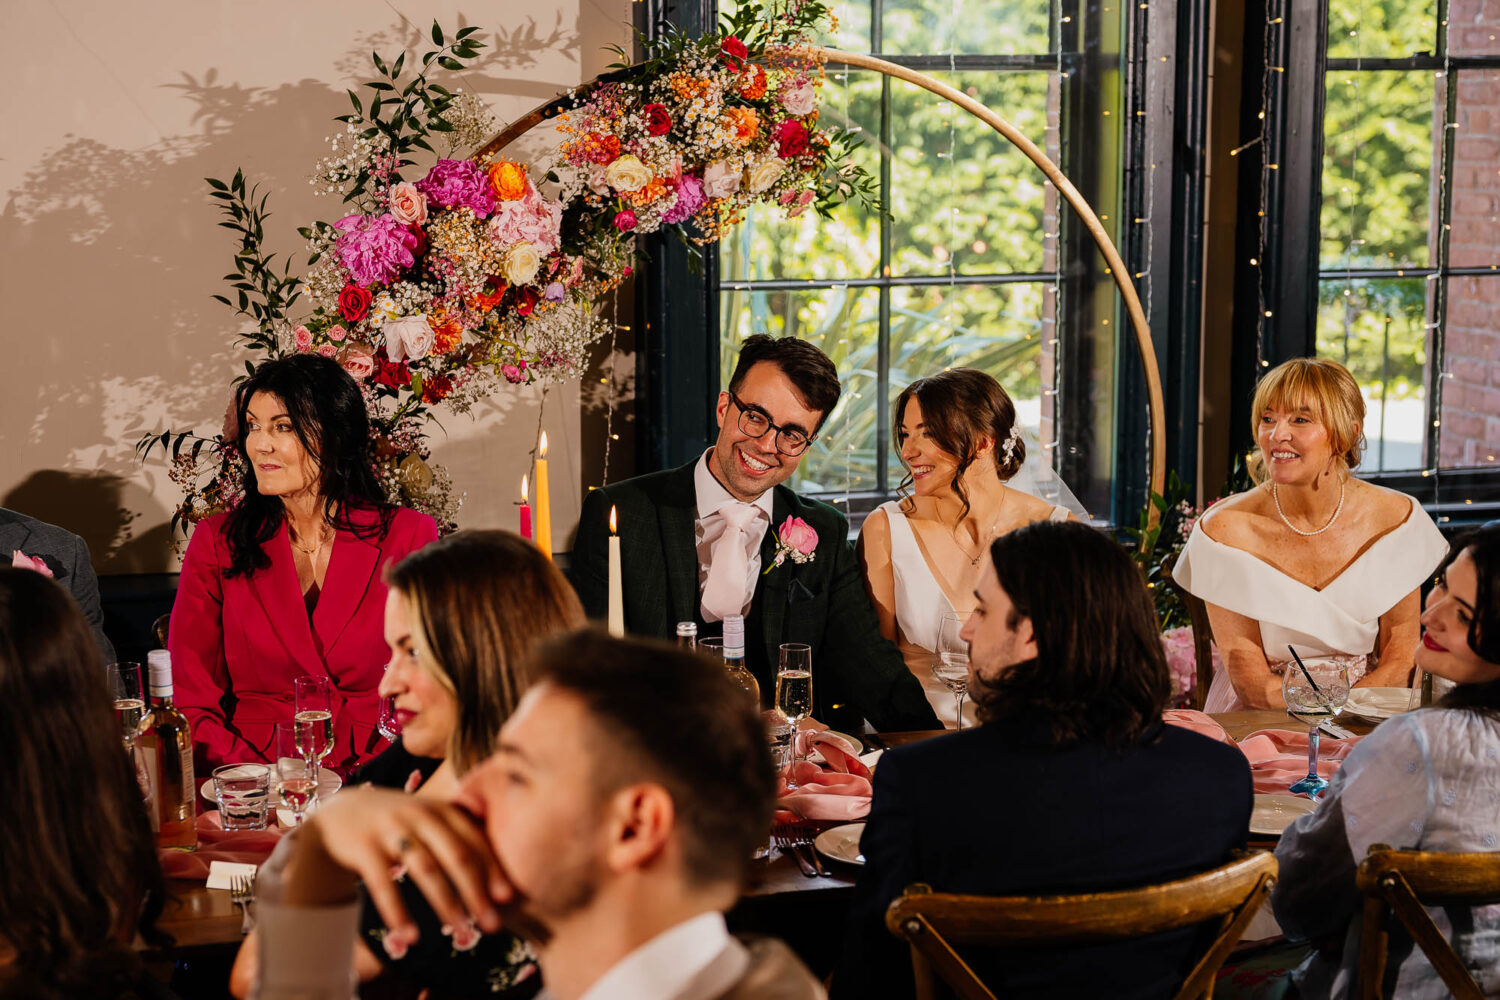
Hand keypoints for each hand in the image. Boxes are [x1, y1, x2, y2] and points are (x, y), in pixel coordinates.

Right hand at [285, 786, 512, 945]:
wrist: (339, 813)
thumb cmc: (399, 823)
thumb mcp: (430, 818)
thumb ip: (461, 834)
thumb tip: (501, 871)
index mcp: (442, 809)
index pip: (475, 840)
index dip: (493, 868)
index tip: (509, 898)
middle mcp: (420, 815)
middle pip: (456, 856)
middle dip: (476, 892)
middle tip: (493, 925)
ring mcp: (391, 828)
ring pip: (425, 869)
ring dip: (446, 905)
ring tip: (462, 934)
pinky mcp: (363, 847)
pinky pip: (383, 884)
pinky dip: (398, 912)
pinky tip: (411, 937)